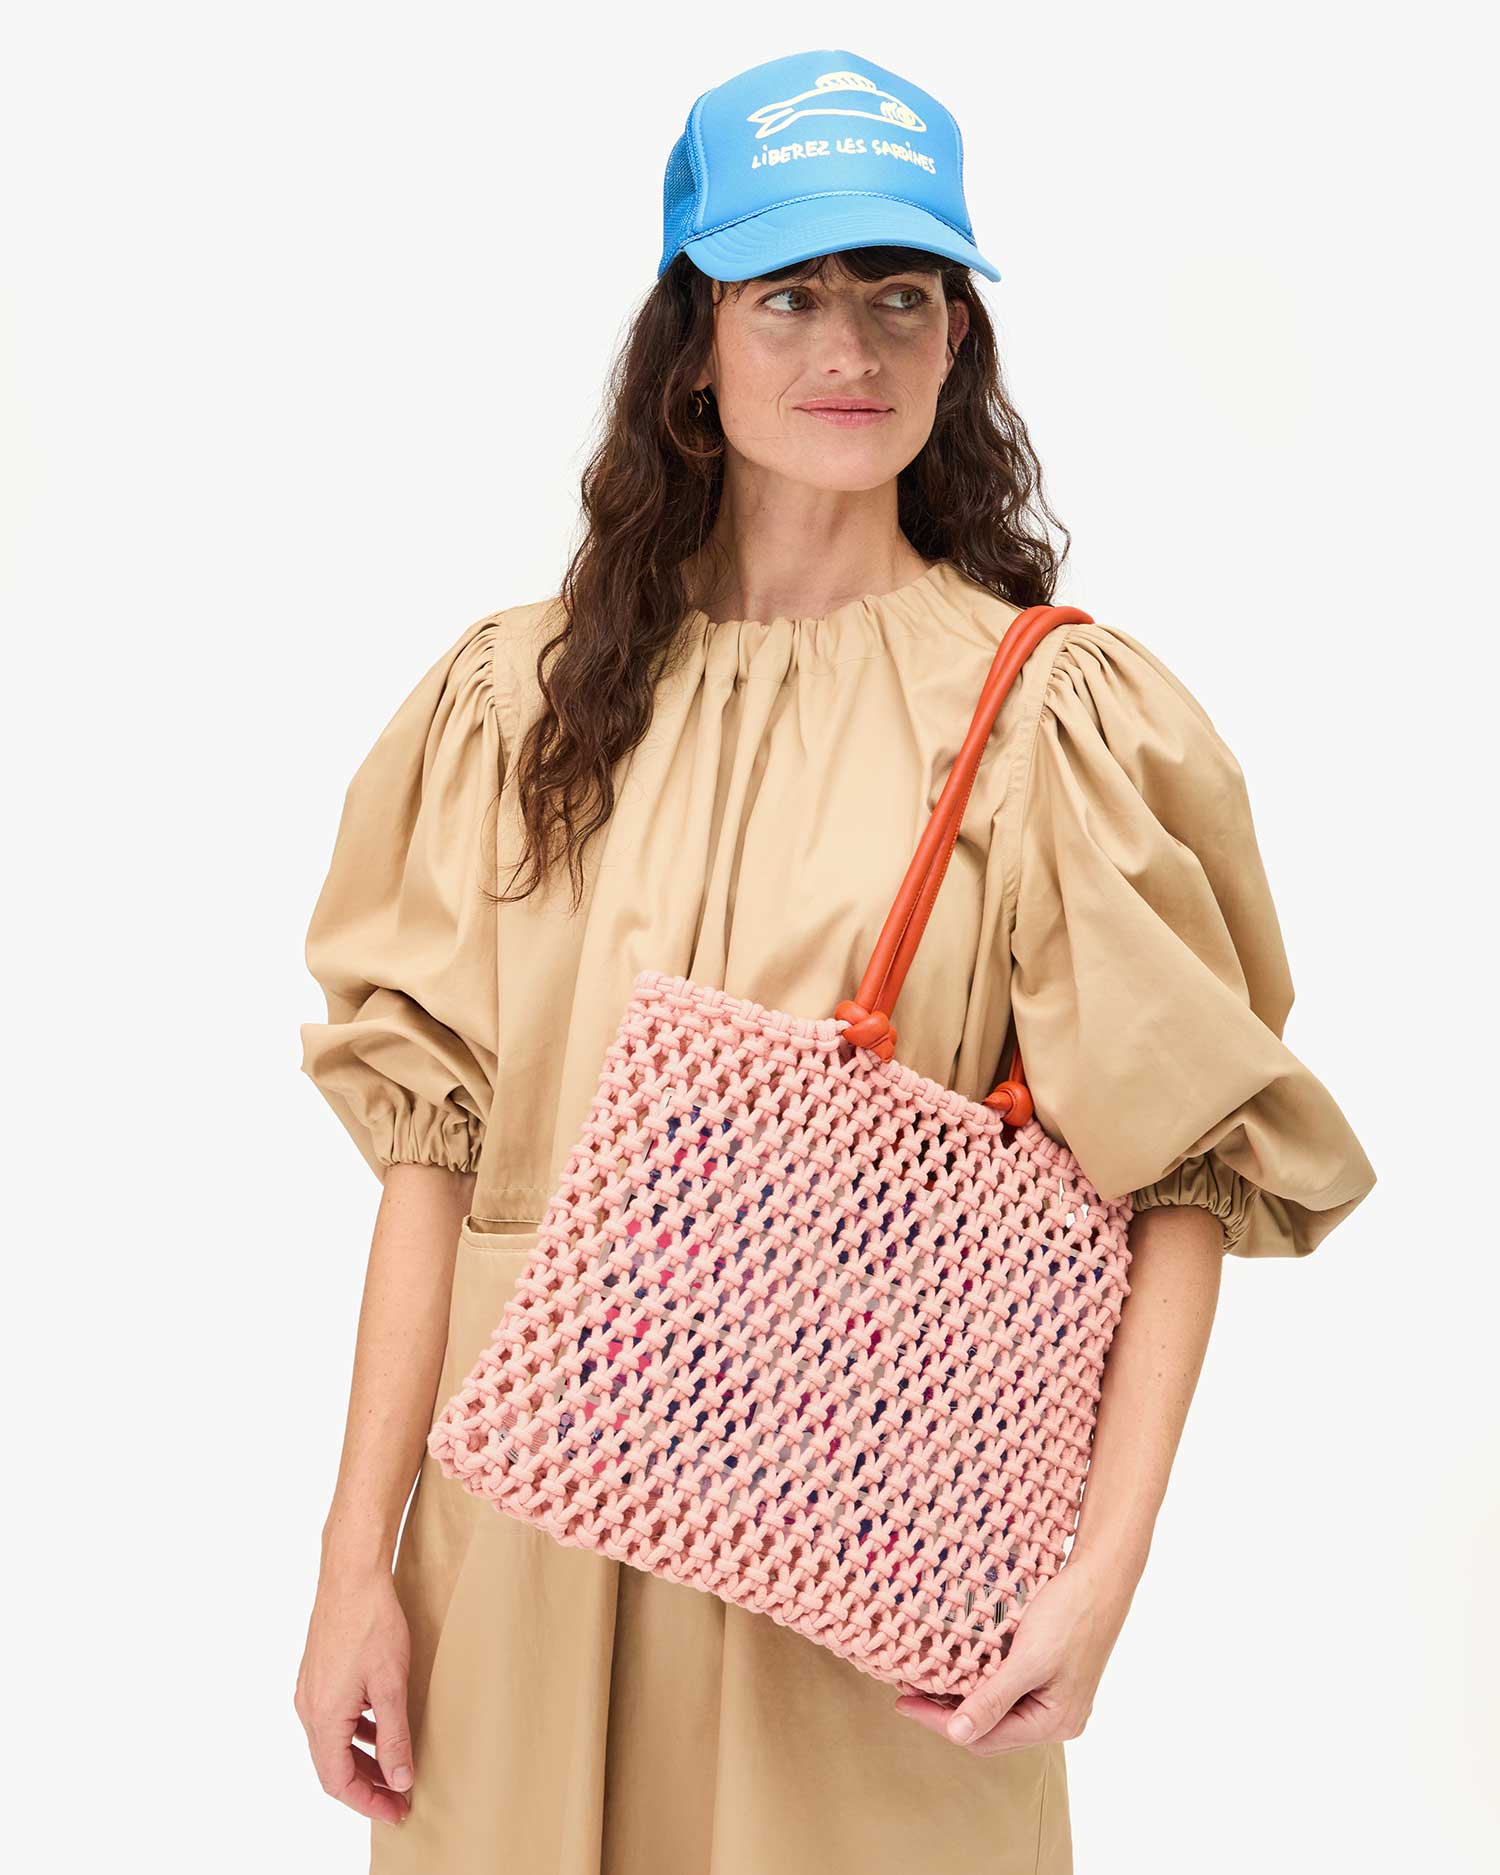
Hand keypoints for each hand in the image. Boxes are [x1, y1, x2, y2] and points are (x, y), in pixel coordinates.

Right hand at [295, 1565, 413, 1825]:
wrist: (351, 1573)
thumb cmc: (372, 1623)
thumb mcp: (391, 1685)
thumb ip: (394, 1737)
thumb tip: (399, 1780)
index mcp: (323, 1717)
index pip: (338, 1781)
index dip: (368, 1802)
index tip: (397, 1812)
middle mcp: (309, 1707)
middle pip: (333, 1765)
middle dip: (367, 1785)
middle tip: (400, 1797)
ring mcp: (311, 1689)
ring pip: (334, 1741)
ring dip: (363, 1759)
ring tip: (395, 1768)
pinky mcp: (318, 1672)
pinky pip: (334, 1717)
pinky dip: (357, 1733)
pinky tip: (381, 1727)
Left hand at [893, 1548, 1135, 1754]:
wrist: (1102, 1575)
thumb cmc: (1070, 1615)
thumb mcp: (1028, 1659)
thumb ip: (994, 1699)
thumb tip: (958, 1734)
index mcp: (1055, 1723)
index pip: (985, 1737)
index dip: (941, 1724)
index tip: (905, 1705)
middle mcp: (1057, 1719)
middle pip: (992, 1728)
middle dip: (949, 1712)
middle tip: (909, 1692)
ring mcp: (1056, 1697)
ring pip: (999, 1709)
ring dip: (963, 1697)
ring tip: (926, 1680)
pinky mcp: (1052, 1674)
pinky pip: (1008, 1689)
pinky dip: (980, 1682)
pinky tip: (959, 1666)